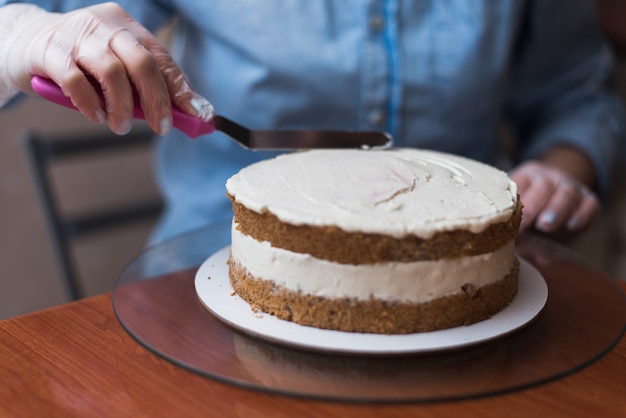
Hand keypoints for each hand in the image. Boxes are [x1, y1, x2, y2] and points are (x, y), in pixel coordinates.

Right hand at [3, 3, 212, 134]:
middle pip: (142, 63)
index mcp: (128, 29)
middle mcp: (106, 27)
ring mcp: (77, 36)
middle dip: (157, 100)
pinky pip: (76, 80)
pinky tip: (96, 116)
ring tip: (120, 126)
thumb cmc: (79, 62)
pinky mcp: (50, 51)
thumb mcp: (117, 70)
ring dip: (122, 106)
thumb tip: (188, 115)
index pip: (163, 59)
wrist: (24, 43)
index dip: (182, 89)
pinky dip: (90, 103)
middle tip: (161, 128)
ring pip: (112, 71)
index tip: (198, 115)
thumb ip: (146, 89)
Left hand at [510, 160, 599, 236]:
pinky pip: (590, 204)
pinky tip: (571, 226)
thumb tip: (499, 248)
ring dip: (556, 209)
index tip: (501, 222)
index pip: (518, 184)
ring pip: (566, 193)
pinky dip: (582, 214)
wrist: (558, 196)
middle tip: (522, 226)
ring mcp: (570, 187)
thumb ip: (508, 222)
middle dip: (532, 206)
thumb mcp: (516, 210)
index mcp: (525, 177)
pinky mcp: (588, 199)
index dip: (510, 203)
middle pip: (543, 186)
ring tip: (545, 226)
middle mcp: (548, 178)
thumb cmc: (529, 209)